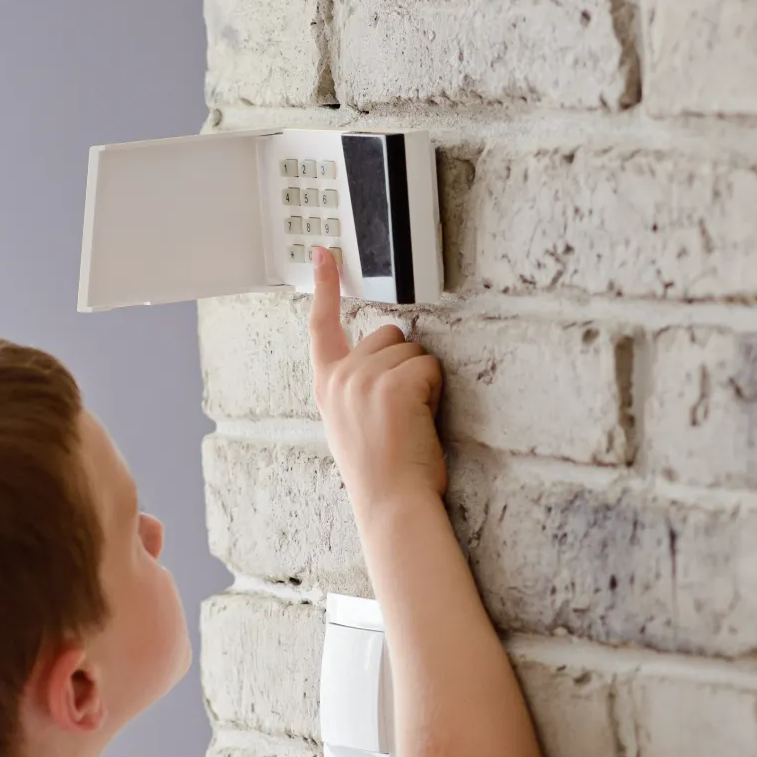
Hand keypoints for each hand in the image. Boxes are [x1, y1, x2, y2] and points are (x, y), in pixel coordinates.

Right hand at [308, 246, 444, 516]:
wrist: (391, 503)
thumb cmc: (382, 472)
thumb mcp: (350, 424)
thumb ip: (354, 388)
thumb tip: (381, 362)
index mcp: (327, 388)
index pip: (321, 326)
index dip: (323, 286)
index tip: (323, 254)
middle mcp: (340, 377)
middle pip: (388, 334)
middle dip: (405, 364)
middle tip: (402, 413)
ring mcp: (364, 378)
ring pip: (413, 352)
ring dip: (422, 381)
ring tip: (410, 421)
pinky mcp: (393, 382)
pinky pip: (431, 367)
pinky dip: (435, 391)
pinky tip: (421, 420)